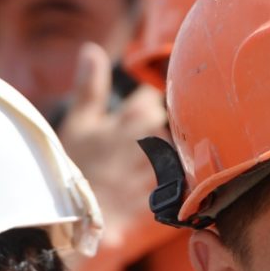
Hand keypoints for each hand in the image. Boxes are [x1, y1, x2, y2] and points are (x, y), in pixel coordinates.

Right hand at [59, 44, 169, 270]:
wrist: (77, 221)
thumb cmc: (75, 169)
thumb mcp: (79, 123)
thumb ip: (90, 85)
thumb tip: (92, 49)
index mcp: (135, 118)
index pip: (162, 97)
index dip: (157, 103)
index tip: (151, 112)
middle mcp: (158, 139)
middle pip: (181, 123)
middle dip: (175, 128)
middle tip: (157, 145)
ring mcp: (169, 167)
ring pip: (189, 150)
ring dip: (183, 154)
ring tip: (164, 167)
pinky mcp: (175, 194)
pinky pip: (194, 180)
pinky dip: (190, 180)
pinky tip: (183, 185)